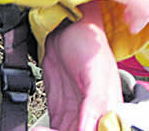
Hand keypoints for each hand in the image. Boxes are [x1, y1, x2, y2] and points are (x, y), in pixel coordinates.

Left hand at [40, 10, 122, 130]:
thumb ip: (96, 103)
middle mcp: (95, 114)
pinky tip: (38, 130)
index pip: (102, 130)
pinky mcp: (60, 112)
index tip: (73, 130)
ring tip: (40, 130)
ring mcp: (76, 114)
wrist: (66, 28)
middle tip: (48, 130)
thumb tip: (92, 128)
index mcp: (110, 107)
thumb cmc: (89, 42)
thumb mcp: (96, 73)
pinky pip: (54, 130)